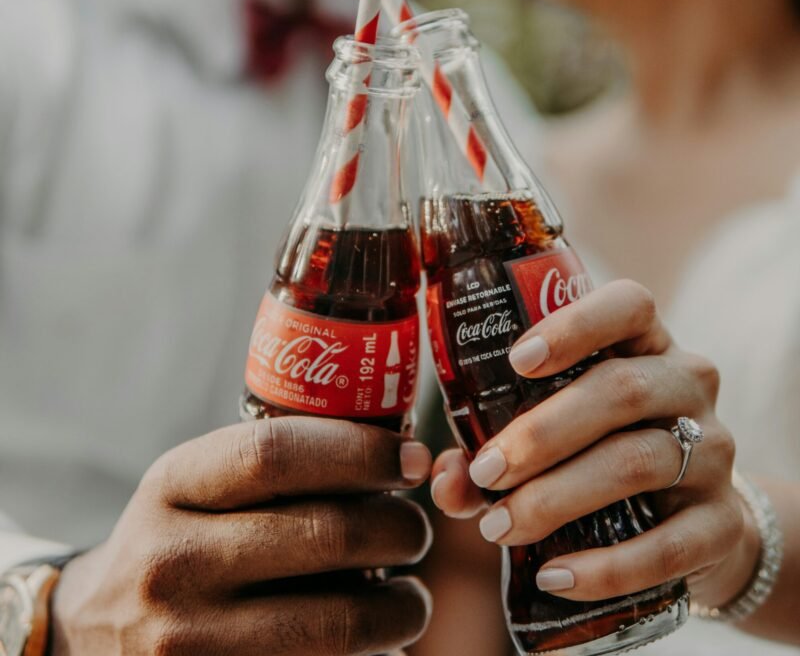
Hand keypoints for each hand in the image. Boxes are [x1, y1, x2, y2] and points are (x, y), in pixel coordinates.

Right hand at [50, 418, 432, 654]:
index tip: (412, 458)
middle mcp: (172, 562)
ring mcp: (186, 642)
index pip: (279, 455)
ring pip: (335, 623)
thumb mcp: (199, 483)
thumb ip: (278, 463)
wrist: (97, 631)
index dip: (362, 451)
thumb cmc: (180, 537)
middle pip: (325, 535)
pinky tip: (376, 640)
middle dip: (400, 528)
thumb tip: (402, 453)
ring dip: (401, 607)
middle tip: (416, 529)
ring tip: (411, 595)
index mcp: (172, 486)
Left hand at [431, 279, 758, 608]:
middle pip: (622, 390)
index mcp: (645, 344)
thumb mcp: (559, 430)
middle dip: (542, 433)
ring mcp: (714, 453)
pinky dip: (605, 566)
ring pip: (636, 463)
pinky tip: (555, 576)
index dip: (574, 326)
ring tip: (498, 526)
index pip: (628, 306)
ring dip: (557, 497)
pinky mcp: (723, 524)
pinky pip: (668, 546)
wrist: (695, 519)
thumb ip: (495, 445)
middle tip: (485, 470)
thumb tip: (445, 476)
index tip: (517, 360)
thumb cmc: (603, 452)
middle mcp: (687, 385)